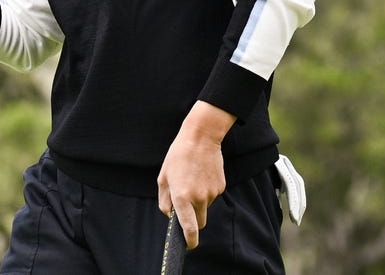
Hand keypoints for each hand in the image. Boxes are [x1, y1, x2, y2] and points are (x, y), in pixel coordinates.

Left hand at [157, 101, 235, 248]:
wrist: (201, 138)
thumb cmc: (178, 156)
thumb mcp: (164, 177)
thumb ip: (165, 200)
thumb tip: (169, 214)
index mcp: (181, 197)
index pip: (189, 228)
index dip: (190, 240)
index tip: (189, 245)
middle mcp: (198, 198)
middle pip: (199, 222)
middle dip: (193, 220)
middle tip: (186, 203)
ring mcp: (211, 193)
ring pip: (205, 208)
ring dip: (199, 202)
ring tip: (192, 180)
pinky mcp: (220, 187)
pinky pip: (212, 196)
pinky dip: (206, 191)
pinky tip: (201, 175)